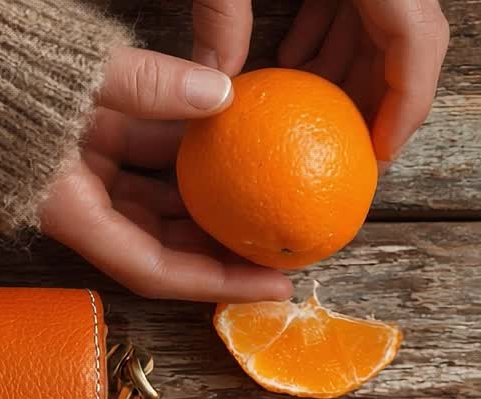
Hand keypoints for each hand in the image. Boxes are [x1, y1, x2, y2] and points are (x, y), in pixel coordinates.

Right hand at [39, 47, 293, 301]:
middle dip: (216, 246)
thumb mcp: (75, 75)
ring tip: (264, 193)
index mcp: (66, 208)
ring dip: (204, 202)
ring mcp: (75, 174)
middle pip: (158, 241)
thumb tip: (225, 93)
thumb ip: (149, 83)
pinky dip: (180, 157)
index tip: (272, 285)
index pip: (151, 266)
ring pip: (152, 201)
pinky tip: (226, 142)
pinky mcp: (75, 145)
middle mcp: (74, 201)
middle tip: (279, 241)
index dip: (215, 283)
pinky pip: (139, 161)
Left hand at [192, 0, 449, 164]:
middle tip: (340, 154)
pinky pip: (349, 4)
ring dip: (339, 72)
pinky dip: (323, 39)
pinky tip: (285, 63)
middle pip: (400, 44)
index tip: (377, 156)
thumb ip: (223, 18)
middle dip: (373, 101)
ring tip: (299, 115)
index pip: (417, 42)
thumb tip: (209, 93)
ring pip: (374, 28)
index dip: (405, 105)